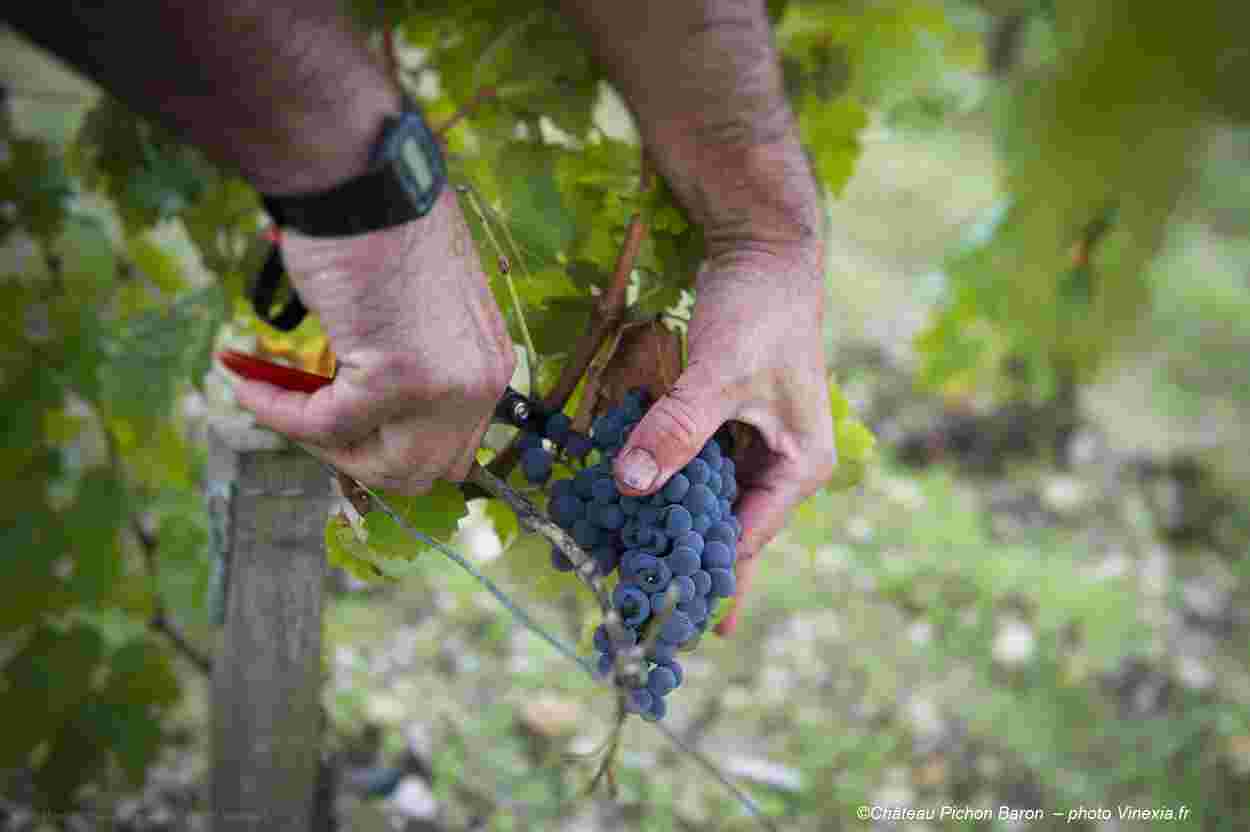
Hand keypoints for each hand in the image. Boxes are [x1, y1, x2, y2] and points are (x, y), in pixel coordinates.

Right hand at [229, 188, 515, 493]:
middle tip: (301, 418)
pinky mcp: (400, 381)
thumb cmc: (383, 224)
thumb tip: (360, 410)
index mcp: (490, 362)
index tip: (333, 424)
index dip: (385, 445)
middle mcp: (483, 381)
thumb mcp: (414, 309)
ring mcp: (447, 386)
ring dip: (319, 443)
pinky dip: (279, 411)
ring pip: (381, 466)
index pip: (450, 447)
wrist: (364, 177)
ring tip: (274, 399)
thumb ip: (407, 359)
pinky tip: (247, 381)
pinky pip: (327, 425)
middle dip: (352, 455)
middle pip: (419, 470)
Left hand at [612, 242, 835, 635]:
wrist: (760, 250)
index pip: (744, 542)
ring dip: (662, 530)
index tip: (659, 619)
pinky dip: (655, 487)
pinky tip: (619, 509)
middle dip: (680, 567)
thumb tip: (631, 484)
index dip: (701, 581)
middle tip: (632, 612)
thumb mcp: (721, 374)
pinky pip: (685, 471)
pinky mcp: (720, 427)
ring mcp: (748, 449)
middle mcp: (777, 468)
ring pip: (700, 505)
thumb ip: (678, 428)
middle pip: (723, 533)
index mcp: (797, 470)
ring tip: (619, 571)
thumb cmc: (759, 312)